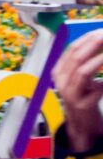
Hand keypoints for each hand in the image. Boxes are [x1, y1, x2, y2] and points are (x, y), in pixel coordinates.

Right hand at [53, 32, 102, 153]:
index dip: (87, 38)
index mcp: (59, 70)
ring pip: (83, 71)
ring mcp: (70, 93)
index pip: (72, 49)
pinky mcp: (81, 105)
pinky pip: (95, 90)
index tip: (100, 31)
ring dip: (99, 60)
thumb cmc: (84, 98)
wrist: (81, 127)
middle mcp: (61, 80)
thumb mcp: (81, 79)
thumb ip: (86, 64)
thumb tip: (98, 43)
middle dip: (93, 44)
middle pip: (76, 57)